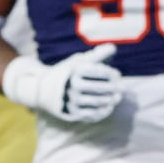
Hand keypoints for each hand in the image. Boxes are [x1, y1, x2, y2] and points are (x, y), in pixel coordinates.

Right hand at [2, 43, 122, 122]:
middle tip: (121, 88)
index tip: (116, 75)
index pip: (100, 72)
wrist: (41, 91)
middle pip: (101, 88)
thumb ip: (96, 55)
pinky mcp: (71, 113)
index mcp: (74, 71)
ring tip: (117, 98)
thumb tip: (113, 48)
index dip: (112, 74)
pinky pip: (92, 115)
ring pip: (99, 102)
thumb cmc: (65, 74)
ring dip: (111, 100)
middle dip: (115, 88)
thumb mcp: (76, 62)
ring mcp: (72, 101)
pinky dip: (103, 112)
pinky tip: (108, 107)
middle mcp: (72, 86)